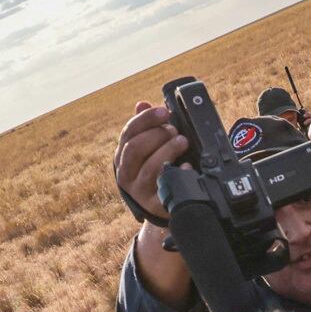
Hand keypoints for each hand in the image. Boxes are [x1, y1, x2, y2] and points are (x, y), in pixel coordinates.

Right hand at [113, 101, 188, 221]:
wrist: (160, 207)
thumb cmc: (154, 172)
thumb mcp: (147, 150)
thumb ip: (146, 128)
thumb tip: (142, 104)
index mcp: (122, 157)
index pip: (128, 133)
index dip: (146, 119)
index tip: (164, 111)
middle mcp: (126, 174)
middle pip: (135, 148)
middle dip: (157, 134)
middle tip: (174, 130)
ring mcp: (139, 191)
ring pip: (149, 167)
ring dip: (168, 150)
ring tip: (182, 142)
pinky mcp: (155, 206)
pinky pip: (166, 188)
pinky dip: (178, 174)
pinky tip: (188, 166)